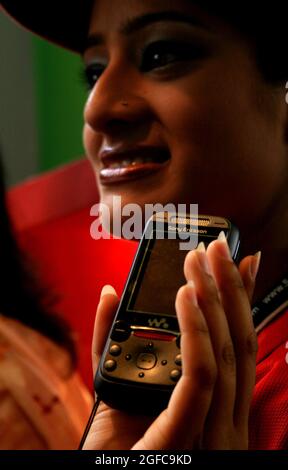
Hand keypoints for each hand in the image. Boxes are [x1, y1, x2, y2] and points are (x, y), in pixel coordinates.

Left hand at [83, 237, 259, 449]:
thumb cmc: (114, 440)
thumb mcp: (115, 379)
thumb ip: (114, 337)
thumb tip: (110, 292)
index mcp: (214, 401)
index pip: (237, 342)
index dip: (240, 300)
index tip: (239, 261)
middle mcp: (223, 414)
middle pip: (238, 340)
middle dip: (230, 288)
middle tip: (219, 247)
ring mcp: (213, 429)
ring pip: (226, 352)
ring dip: (214, 299)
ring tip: (201, 262)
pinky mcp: (187, 436)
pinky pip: (201, 378)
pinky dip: (198, 333)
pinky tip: (188, 296)